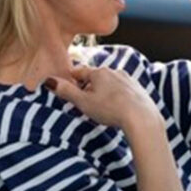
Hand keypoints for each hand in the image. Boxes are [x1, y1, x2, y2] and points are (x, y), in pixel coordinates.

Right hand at [45, 65, 161, 131]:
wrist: (141, 118)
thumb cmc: (111, 110)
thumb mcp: (83, 102)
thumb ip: (66, 91)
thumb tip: (50, 81)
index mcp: (99, 72)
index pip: (80, 72)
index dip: (72, 79)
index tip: (68, 84)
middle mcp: (114, 71)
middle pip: (96, 77)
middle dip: (89, 87)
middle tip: (84, 101)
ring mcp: (128, 79)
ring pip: (110, 83)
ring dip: (104, 91)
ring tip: (101, 106)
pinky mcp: (138, 89)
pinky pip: (123, 90)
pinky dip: (118, 96)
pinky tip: (117, 108)